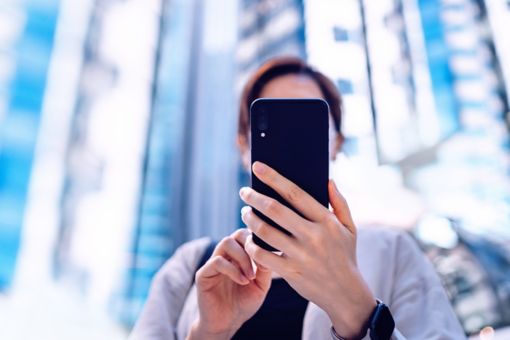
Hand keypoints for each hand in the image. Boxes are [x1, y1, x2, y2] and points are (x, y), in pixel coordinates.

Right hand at [187, 228, 271, 339]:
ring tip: (250, 276)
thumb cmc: (244, 303)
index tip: (267, 256)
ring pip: (226, 243)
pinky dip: (233, 270)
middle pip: (236, 234)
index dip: (257, 241)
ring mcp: (213, 263)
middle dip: (250, 246)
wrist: (227, 323)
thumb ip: (265, 269)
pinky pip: (217, 261)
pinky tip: (242, 281)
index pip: (246, 235)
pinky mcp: (203, 274)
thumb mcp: (261, 286)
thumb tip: (269, 251)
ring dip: (242, 258)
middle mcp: (225, 256)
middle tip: (258, 263)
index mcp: (238, 256)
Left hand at [239, 161, 376, 338]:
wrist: (345, 293)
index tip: (257, 167)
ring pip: (265, 231)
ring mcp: (301, 255)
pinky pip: (263, 256)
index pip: (295, 193)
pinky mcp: (290, 272)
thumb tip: (328, 180)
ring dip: (250, 219)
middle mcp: (313, 236)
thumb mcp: (350, 228)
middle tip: (244, 191)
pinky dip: (252, 245)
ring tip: (245, 212)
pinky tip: (248, 239)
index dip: (273, 178)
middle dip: (254, 197)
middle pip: (275, 210)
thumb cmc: (345, 256)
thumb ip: (339, 203)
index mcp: (326, 221)